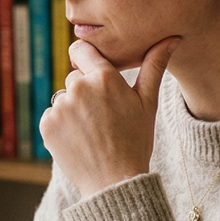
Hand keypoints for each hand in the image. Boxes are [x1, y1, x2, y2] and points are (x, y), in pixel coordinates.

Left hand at [40, 35, 179, 196]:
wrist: (115, 182)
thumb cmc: (136, 141)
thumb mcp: (148, 102)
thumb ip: (154, 66)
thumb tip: (172, 38)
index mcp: (103, 77)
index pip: (81, 49)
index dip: (86, 58)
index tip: (92, 68)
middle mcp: (78, 88)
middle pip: (75, 78)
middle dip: (86, 91)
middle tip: (103, 116)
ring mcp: (60, 107)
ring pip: (64, 98)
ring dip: (74, 110)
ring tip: (93, 131)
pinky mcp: (46, 125)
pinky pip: (52, 116)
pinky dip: (62, 126)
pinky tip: (80, 140)